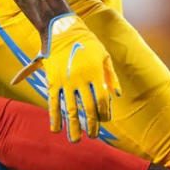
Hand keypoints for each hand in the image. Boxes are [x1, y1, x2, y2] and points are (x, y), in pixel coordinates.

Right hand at [11, 12, 119, 141]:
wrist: (62, 29)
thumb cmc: (87, 42)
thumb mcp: (104, 55)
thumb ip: (110, 76)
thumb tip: (116, 95)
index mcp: (95, 74)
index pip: (102, 100)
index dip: (104, 113)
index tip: (104, 120)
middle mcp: (81, 80)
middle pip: (88, 108)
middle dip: (91, 125)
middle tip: (92, 137)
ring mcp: (66, 82)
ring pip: (70, 109)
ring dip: (73, 126)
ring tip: (75, 140)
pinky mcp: (52, 81)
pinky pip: (53, 102)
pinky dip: (54, 116)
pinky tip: (55, 129)